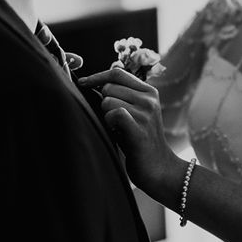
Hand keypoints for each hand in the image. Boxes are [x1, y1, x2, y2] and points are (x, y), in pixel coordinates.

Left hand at [78, 68, 176, 191]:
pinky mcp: (140, 129)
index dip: (97, 77)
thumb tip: (94, 83)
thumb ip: (122, 96)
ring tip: (119, 129)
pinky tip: (117, 132)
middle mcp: (149, 100)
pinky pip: (113, 113)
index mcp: (150, 92)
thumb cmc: (139, 141)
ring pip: (108, 101)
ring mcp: (146, 114)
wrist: (158, 167)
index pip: (117, 73)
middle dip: (104, 103)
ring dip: (106, 116)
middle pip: (109, 87)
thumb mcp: (137, 112)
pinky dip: (109, 123)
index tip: (83, 83)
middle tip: (114, 121)